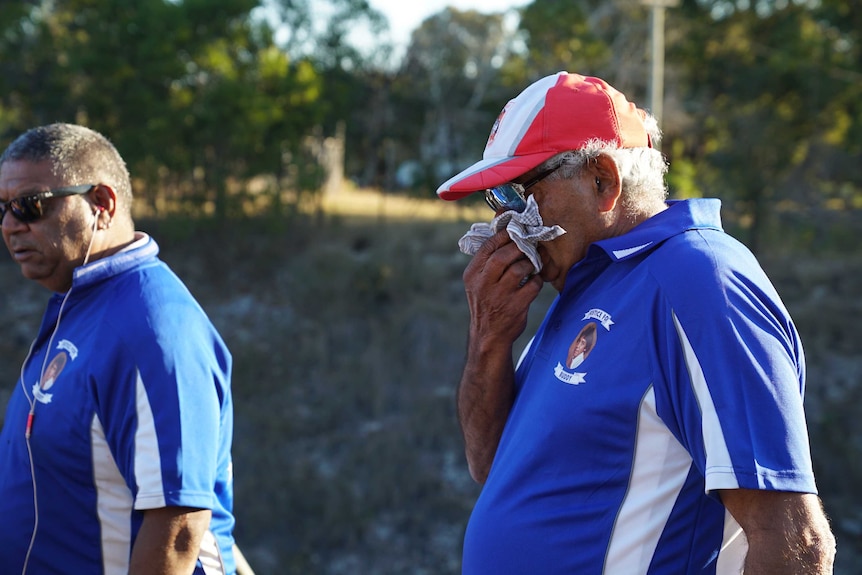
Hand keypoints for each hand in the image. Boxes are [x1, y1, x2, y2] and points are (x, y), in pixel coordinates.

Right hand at [463, 230, 542, 345]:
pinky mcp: (515, 307)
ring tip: (532, 264)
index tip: (516, 229)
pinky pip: (533, 285)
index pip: (488, 246)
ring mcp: (499, 296)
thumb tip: (505, 230)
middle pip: (504, 255)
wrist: (488, 335)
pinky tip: (535, 281)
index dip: (504, 235)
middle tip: (529, 244)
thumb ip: (488, 261)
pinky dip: (537, 280)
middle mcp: (483, 284)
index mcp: (472, 274)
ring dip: (530, 263)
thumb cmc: (487, 303)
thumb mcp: (478, 282)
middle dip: (520, 247)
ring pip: (520, 269)